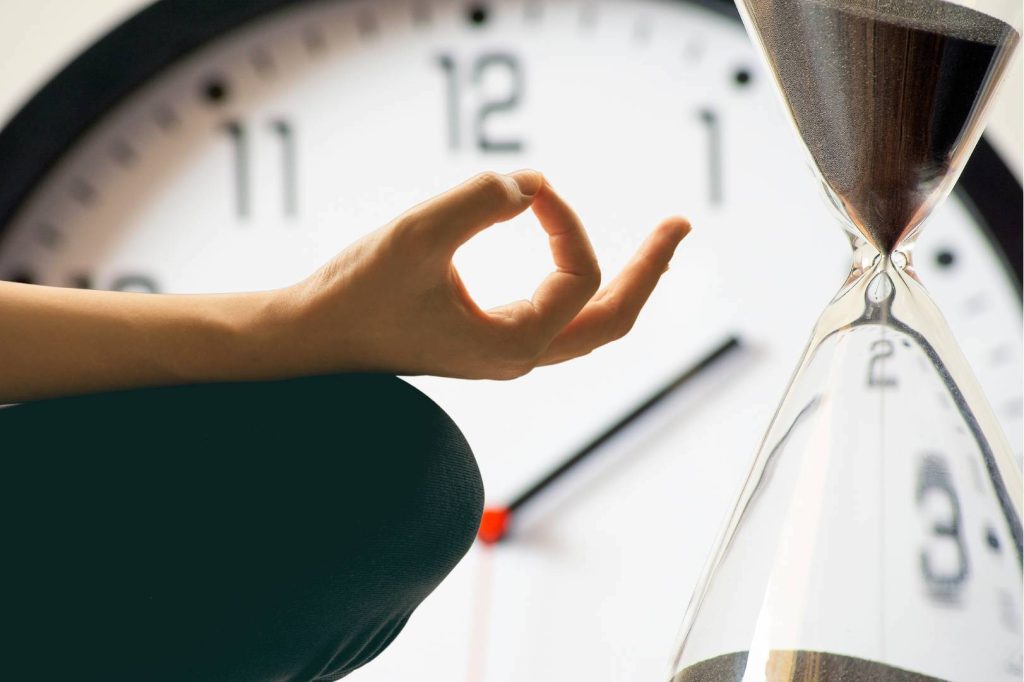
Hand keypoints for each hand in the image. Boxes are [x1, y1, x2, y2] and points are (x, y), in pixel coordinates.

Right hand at [279, 170, 689, 379]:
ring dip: (625, 281)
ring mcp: (506, 350)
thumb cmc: (356, 293)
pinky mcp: (488, 337)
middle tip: (680, 225)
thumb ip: (482, 201)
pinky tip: (577, 253)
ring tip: (659, 242)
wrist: (311, 336)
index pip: (578, 276)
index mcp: (514, 345)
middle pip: (612, 321)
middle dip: (649, 271)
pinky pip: (557, 314)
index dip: (565, 221)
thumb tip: (533, 185)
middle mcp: (519, 355)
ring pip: (589, 323)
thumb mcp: (417, 236)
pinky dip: (582, 281)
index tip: (528, 186)